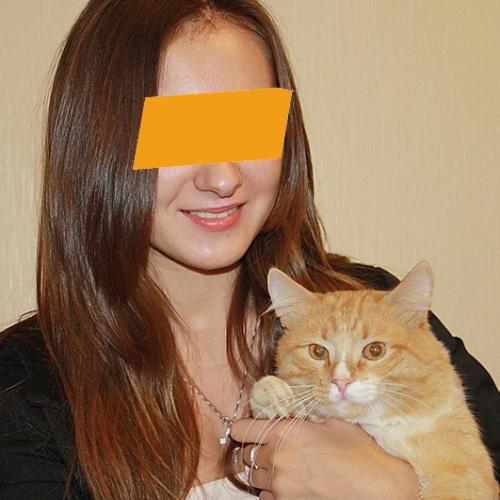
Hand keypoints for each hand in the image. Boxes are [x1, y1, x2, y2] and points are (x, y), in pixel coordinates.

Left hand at [230, 416, 420, 499]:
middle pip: (249, 455)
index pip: (243, 430)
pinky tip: (292, 485)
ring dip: (265, 472)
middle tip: (275, 450)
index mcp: (285, 432)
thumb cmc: (358, 451)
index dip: (242, 429)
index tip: (243, 430)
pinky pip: (266, 497)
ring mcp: (281, 485)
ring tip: (286, 468)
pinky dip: (273, 491)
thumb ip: (303, 422)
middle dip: (259, 451)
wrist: (377, 487)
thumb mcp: (330, 423)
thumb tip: (291, 419)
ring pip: (256, 478)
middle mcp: (277, 458)